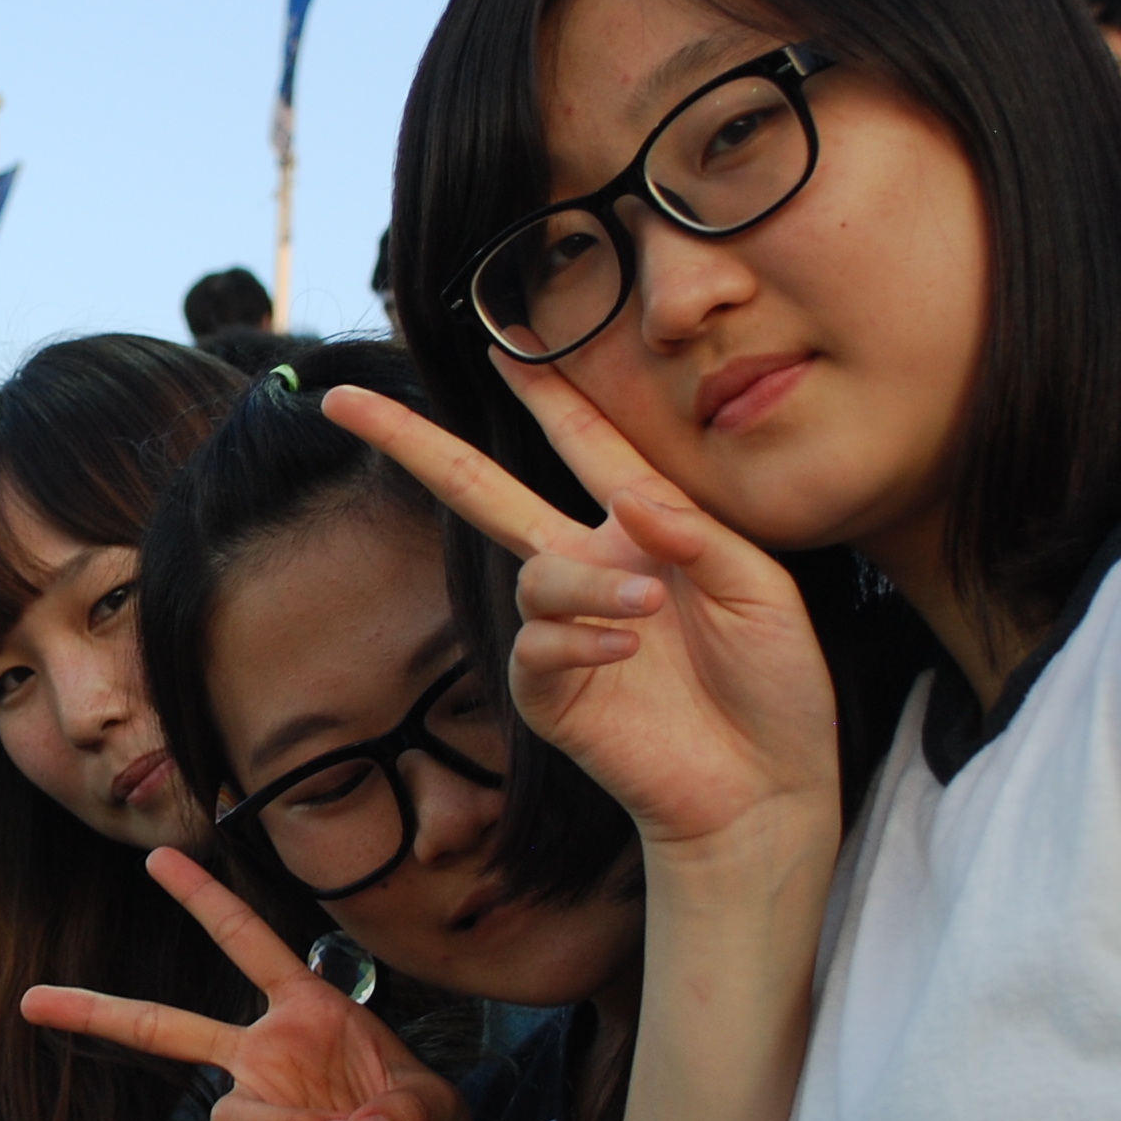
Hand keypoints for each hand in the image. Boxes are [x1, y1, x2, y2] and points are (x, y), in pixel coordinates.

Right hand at [24, 856, 471, 1120]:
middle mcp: (267, 1052)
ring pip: (235, 1113)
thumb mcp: (431, 1107)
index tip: (155, 857)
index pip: (245, 942)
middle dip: (97, 1011)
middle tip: (31, 1001)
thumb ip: (396, 1113)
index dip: (202, 899)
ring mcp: (258, 1107)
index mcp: (304, 1009)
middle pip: (166, 1028)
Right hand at [323, 367, 836, 859]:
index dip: (545, 387)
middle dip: (412, 444)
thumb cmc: (776, 686)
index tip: (506, 332)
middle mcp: (590, 568)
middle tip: (344, 402)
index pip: (584, 441)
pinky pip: (534, 647)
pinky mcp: (550, 696)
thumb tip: (625, 493)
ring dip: (585, 584)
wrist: (767, 788)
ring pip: (534, 575)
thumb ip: (695, 532)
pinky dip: (578, 638)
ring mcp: (564, 632)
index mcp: (643, 530)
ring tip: (649, 612)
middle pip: (482, 490)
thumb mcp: (763, 588)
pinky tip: (627, 650)